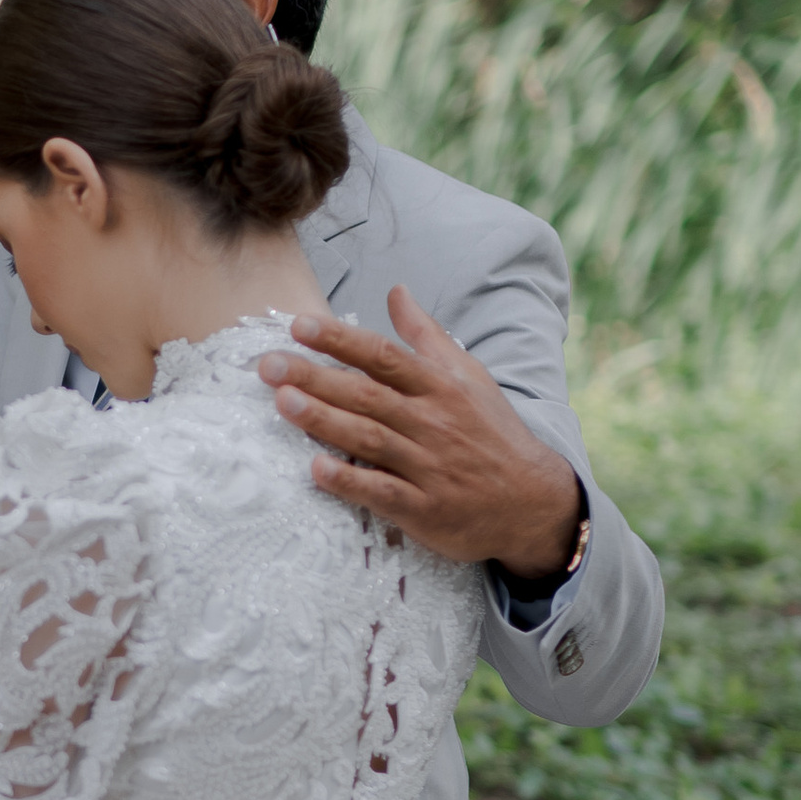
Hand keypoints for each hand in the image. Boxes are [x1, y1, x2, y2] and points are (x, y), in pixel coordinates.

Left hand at [258, 288, 583, 577]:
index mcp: (441, 387)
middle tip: (268, 364)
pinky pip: (382, 492)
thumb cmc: (491, 433)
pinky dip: (350, 481)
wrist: (532, 502)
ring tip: (282, 403)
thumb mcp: (468, 376)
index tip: (300, 325)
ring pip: (369, 439)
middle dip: (315, 377)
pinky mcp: (424, 508)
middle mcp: (433, 423)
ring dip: (324, 421)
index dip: (341, 339)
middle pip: (367, 394)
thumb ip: (427, 335)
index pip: (384, 356)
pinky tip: (315, 470)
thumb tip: (396, 291)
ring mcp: (429, 467)